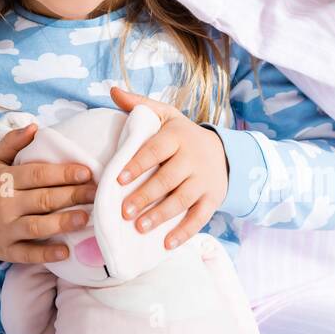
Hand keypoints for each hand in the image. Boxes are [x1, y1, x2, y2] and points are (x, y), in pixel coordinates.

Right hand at [0, 123, 96, 264]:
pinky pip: (28, 253)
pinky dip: (46, 254)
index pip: (37, 174)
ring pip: (37, 226)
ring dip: (62, 223)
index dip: (62, 173)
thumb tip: (34, 126)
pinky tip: (65, 252)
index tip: (86, 172)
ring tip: (85, 218)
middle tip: (96, 193)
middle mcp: (5, 204)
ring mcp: (6, 229)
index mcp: (4, 180)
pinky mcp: (7, 251)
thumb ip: (12, 142)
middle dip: (72, 196)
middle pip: (42, 199)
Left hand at [108, 87, 228, 250]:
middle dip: (145, 196)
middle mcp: (192, 158)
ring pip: (182, 200)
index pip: (155, 150)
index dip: (137, 164)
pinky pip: (199, 218)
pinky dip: (184, 232)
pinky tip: (167, 243)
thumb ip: (139, 105)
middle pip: (167, 180)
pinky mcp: (213, 199)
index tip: (118, 178)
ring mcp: (205, 180)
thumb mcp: (164, 115)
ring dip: (161, 215)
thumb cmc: (181, 134)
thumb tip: (112, 90)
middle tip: (123, 211)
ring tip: (139, 228)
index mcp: (177, 136)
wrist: (222, 151)